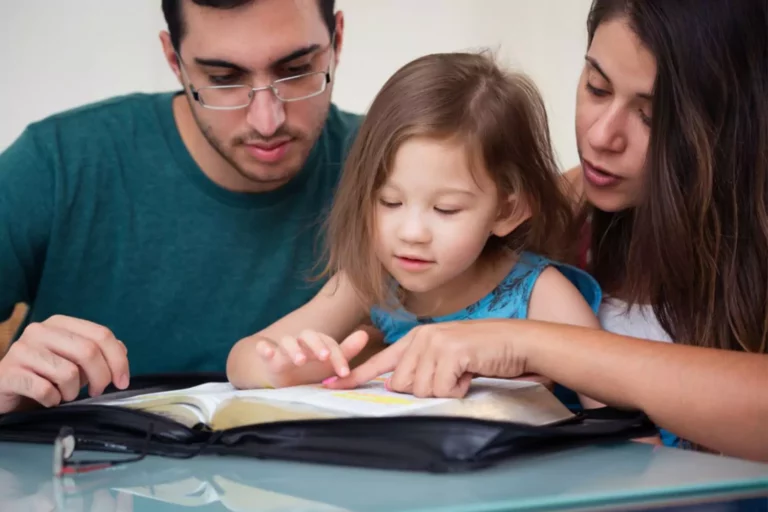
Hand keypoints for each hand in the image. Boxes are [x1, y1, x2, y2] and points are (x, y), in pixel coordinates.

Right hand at [0, 315, 129, 412]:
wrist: (4, 389)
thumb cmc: (43, 374)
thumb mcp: (73, 360)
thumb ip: (97, 352)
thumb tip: (121, 351)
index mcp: (59, 323)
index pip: (101, 334)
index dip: (118, 360)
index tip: (122, 380)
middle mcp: (39, 331)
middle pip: (88, 351)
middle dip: (101, 377)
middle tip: (97, 392)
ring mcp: (21, 350)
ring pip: (68, 373)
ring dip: (73, 391)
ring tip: (65, 394)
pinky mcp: (8, 373)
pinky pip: (45, 390)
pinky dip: (53, 400)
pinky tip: (49, 400)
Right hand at [254, 329, 369, 385]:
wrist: (284, 381)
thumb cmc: (310, 371)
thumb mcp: (329, 365)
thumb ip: (346, 351)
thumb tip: (364, 334)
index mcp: (317, 342)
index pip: (329, 343)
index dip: (338, 357)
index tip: (344, 372)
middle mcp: (300, 342)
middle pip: (308, 335)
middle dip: (317, 345)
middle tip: (324, 358)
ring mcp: (283, 349)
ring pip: (287, 341)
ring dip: (294, 348)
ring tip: (300, 360)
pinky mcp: (268, 359)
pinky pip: (263, 349)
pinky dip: (264, 348)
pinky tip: (267, 351)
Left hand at [325, 320, 529, 396]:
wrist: (516, 342)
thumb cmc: (483, 354)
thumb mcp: (447, 357)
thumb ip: (423, 368)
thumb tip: (401, 387)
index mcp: (417, 339)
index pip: (380, 361)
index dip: (355, 376)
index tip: (329, 386)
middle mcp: (421, 338)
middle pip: (401, 385)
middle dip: (426, 390)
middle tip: (451, 377)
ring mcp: (434, 343)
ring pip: (420, 389)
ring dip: (444, 390)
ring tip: (462, 373)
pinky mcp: (449, 352)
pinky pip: (442, 388)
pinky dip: (458, 389)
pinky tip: (470, 374)